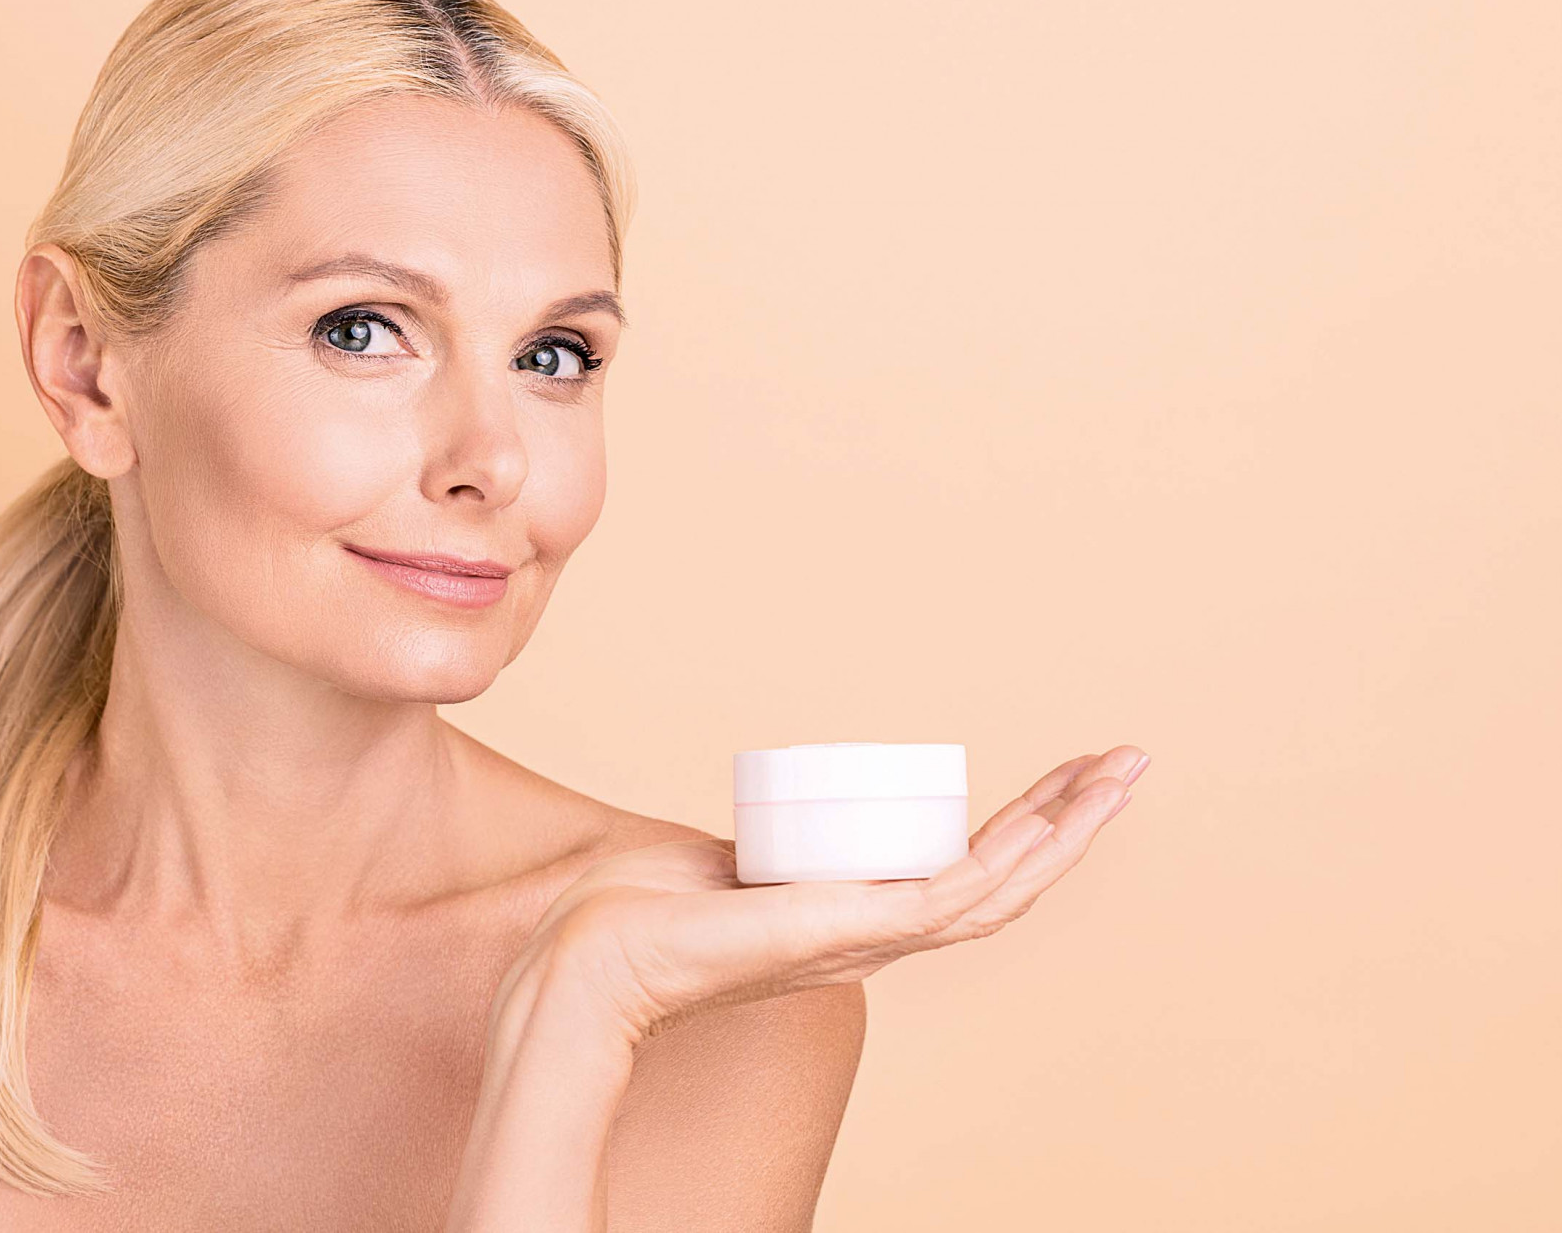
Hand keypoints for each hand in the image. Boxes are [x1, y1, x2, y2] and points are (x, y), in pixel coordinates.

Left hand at [498, 746, 1150, 1047]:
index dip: (1031, 821)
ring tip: (1119, 777)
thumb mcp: (732, 864)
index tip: (1074, 772)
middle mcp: (878, 936)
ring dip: (1067, 832)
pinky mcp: (840, 935)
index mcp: (861, 916)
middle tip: (1130, 761)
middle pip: (1006, 877)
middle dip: (1074, 818)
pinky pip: (946, 900)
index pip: (971, 866)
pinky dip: (1007, 863)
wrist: (589, 958)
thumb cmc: (643, 913)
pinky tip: (1053, 826)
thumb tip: (757, 839)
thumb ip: (760, 857)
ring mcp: (865, 939)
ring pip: (997, 887)